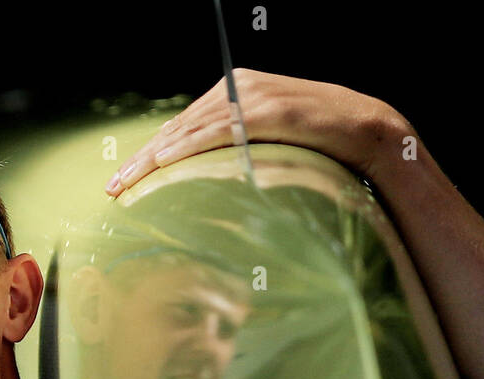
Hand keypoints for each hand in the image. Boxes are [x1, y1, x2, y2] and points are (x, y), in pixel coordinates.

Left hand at [105, 68, 413, 196]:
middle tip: (113, 187)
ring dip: (155, 157)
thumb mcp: (274, 144)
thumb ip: (243, 150)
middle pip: (179, 126)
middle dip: (142, 158)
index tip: (125, 179)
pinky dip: (188, 147)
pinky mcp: (268, 110)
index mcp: (238, 90)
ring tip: (128, 182)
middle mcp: (240, 87)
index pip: (184, 124)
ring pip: (191, 128)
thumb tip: (214, 182)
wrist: (370, 131)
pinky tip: (163, 164)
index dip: (151, 152)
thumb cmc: (324, 144)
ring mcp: (253, 96)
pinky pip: (219, 130)